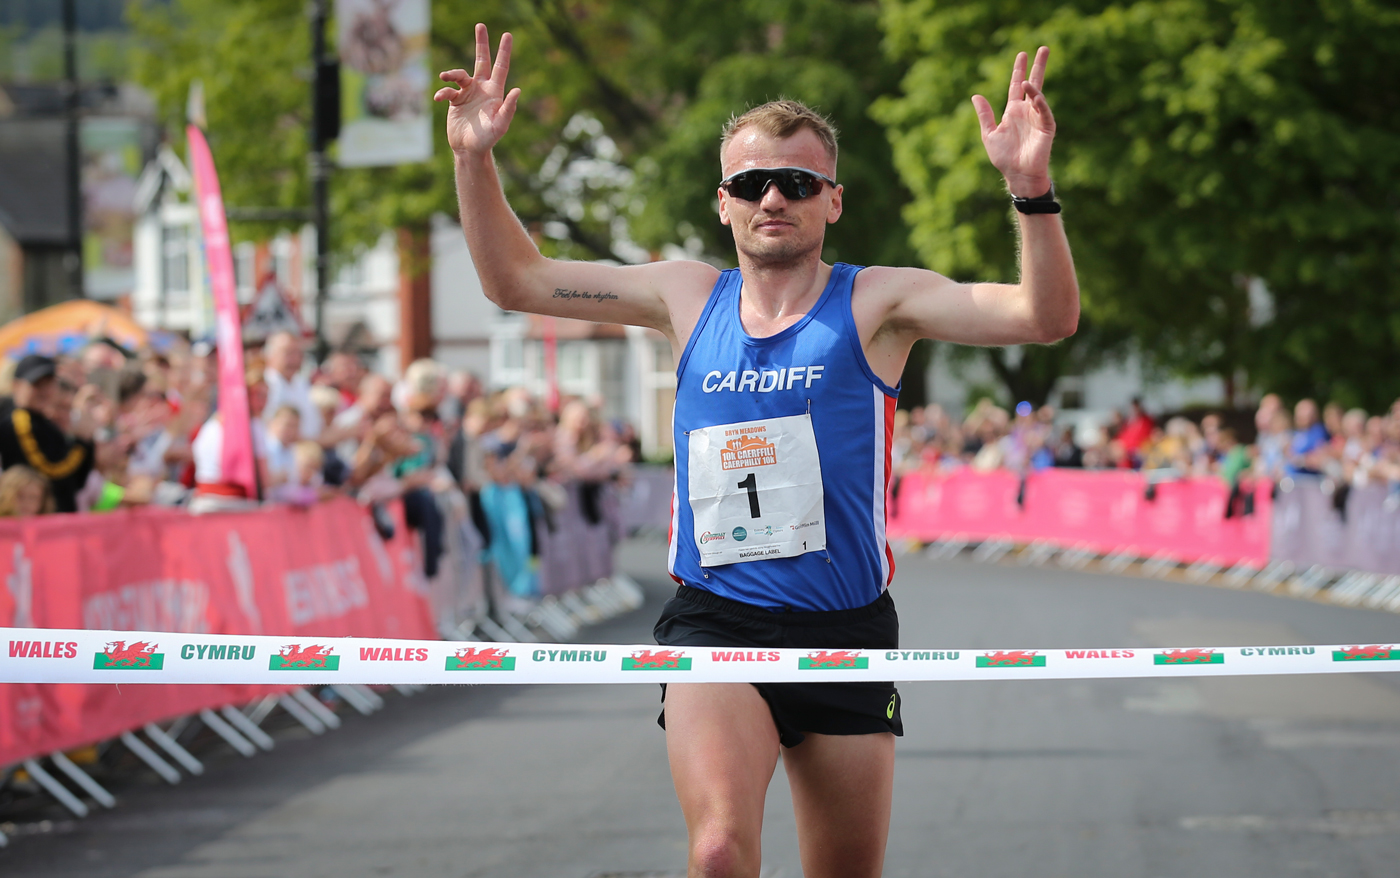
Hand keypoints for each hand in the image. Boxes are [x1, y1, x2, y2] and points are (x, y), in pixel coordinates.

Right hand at [434, 24, 521, 157]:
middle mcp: (482, 89)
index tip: (507, 35)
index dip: (504, 51)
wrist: (469, 150)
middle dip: (481, 43)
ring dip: (452, 73)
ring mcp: (468, 93)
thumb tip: (517, 90)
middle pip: (482, 61)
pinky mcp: (455, 101)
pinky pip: (447, 90)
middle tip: (480, 25)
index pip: (501, 67)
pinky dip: (443, 92)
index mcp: (495, 92)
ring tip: (445, 77)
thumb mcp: (500, 125)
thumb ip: (508, 108)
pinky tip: (440, 98)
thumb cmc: (488, 139)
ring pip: (459, 74)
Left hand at [972, 47, 1055, 197]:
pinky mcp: (1046, 128)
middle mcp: (1026, 111)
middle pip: (1033, 84)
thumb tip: (976, 95)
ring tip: (1028, 80)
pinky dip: (1040, 104)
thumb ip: (984, 115)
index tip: (1022, 54)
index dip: (1019, 70)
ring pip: (1038, 96)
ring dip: (1034, 87)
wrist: (1017, 175)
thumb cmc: (1004, 157)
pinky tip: (1035, 96)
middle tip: (1043, 49)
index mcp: (1013, 111)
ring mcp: (1037, 118)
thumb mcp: (989, 134)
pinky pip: (1044, 113)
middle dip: (1037, 67)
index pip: (1016, 86)